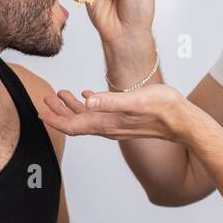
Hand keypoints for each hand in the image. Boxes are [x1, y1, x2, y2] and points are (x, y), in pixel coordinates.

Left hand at [40, 83, 191, 142]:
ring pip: (87, 120)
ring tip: (61, 95)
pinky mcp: (125, 121)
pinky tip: (88, 97)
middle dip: (58, 112)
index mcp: (107, 124)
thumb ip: (109, 101)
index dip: (54, 119)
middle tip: (46, 99)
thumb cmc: (163, 110)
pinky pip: (100, 116)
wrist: (183, 122)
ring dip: (71, 109)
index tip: (39, 111)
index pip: (73, 125)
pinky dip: (89, 107)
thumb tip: (86, 101)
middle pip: (76, 124)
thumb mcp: (135, 100)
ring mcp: (117, 126)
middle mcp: (109, 128)